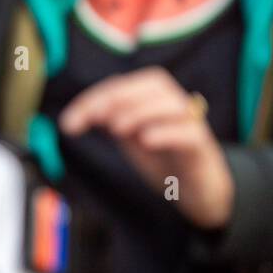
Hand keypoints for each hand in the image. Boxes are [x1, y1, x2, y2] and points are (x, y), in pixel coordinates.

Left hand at [58, 66, 234, 229]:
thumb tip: (76, 117)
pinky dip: (167, 133)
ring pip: (173, 104)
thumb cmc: (161, 156)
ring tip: (117, 129)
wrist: (195, 188)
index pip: (124, 85)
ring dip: (142, 112)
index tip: (70, 122)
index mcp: (155, 98)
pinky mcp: (202, 148)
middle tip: (96, 120)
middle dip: (119, 98)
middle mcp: (176, 104)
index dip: (95, 98)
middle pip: (153, 84)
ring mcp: (192, 124)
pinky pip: (190, 133)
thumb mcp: (129, 136)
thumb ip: (108, 121)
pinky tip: (146, 142)